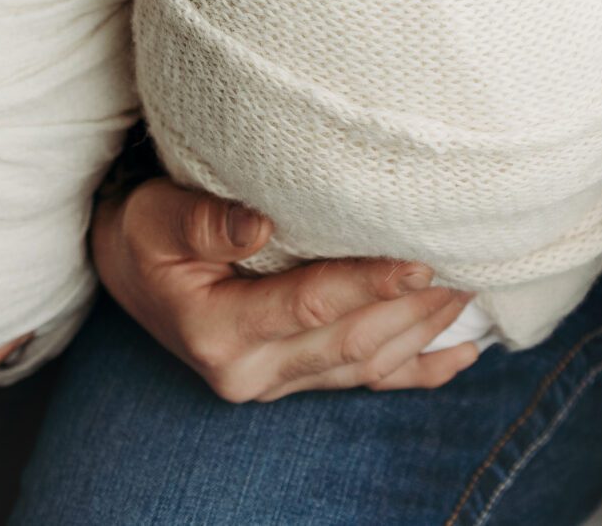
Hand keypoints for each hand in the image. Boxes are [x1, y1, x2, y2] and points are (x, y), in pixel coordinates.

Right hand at [92, 177, 481, 402]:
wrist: (131, 270)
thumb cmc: (148, 234)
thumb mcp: (158, 218)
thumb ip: (205, 222)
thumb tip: (259, 221)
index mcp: (219, 333)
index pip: (309, 306)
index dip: (367, 283)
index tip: (419, 260)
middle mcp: (250, 373)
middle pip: (350, 341)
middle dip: (412, 307)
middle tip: (465, 266)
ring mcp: (275, 383)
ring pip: (366, 364)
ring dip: (423, 330)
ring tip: (470, 288)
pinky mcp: (294, 380)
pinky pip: (366, 382)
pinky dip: (419, 370)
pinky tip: (462, 353)